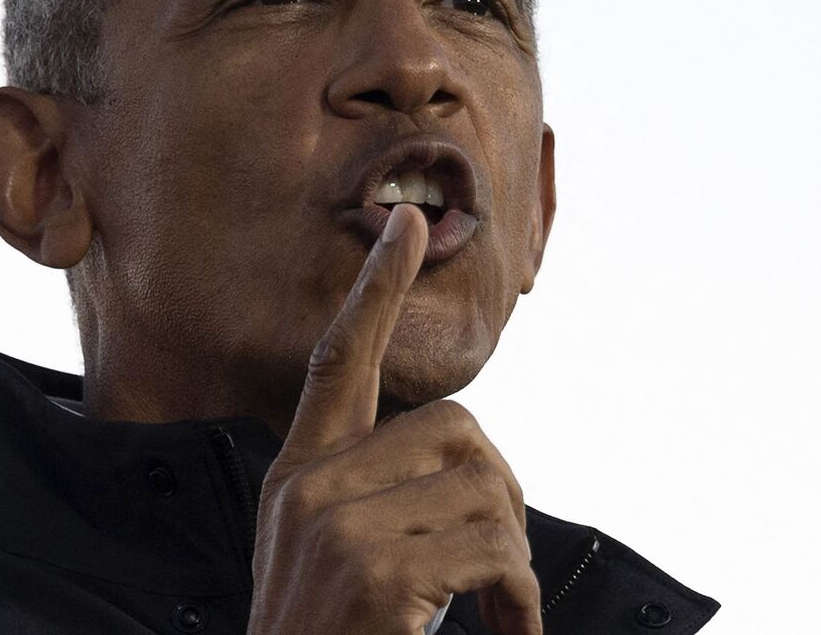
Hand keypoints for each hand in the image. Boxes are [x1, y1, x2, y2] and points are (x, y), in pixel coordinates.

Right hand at [247, 204, 542, 634]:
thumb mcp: (331, 564)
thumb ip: (378, 502)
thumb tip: (475, 471)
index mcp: (299, 478)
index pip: (339, 362)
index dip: (374, 290)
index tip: (408, 224)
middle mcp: (309, 491)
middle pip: (461, 430)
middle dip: (505, 498)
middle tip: (501, 574)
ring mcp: (338, 531)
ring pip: (489, 494)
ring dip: (517, 565)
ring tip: (499, 617)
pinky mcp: (377, 576)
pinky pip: (497, 555)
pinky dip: (521, 603)